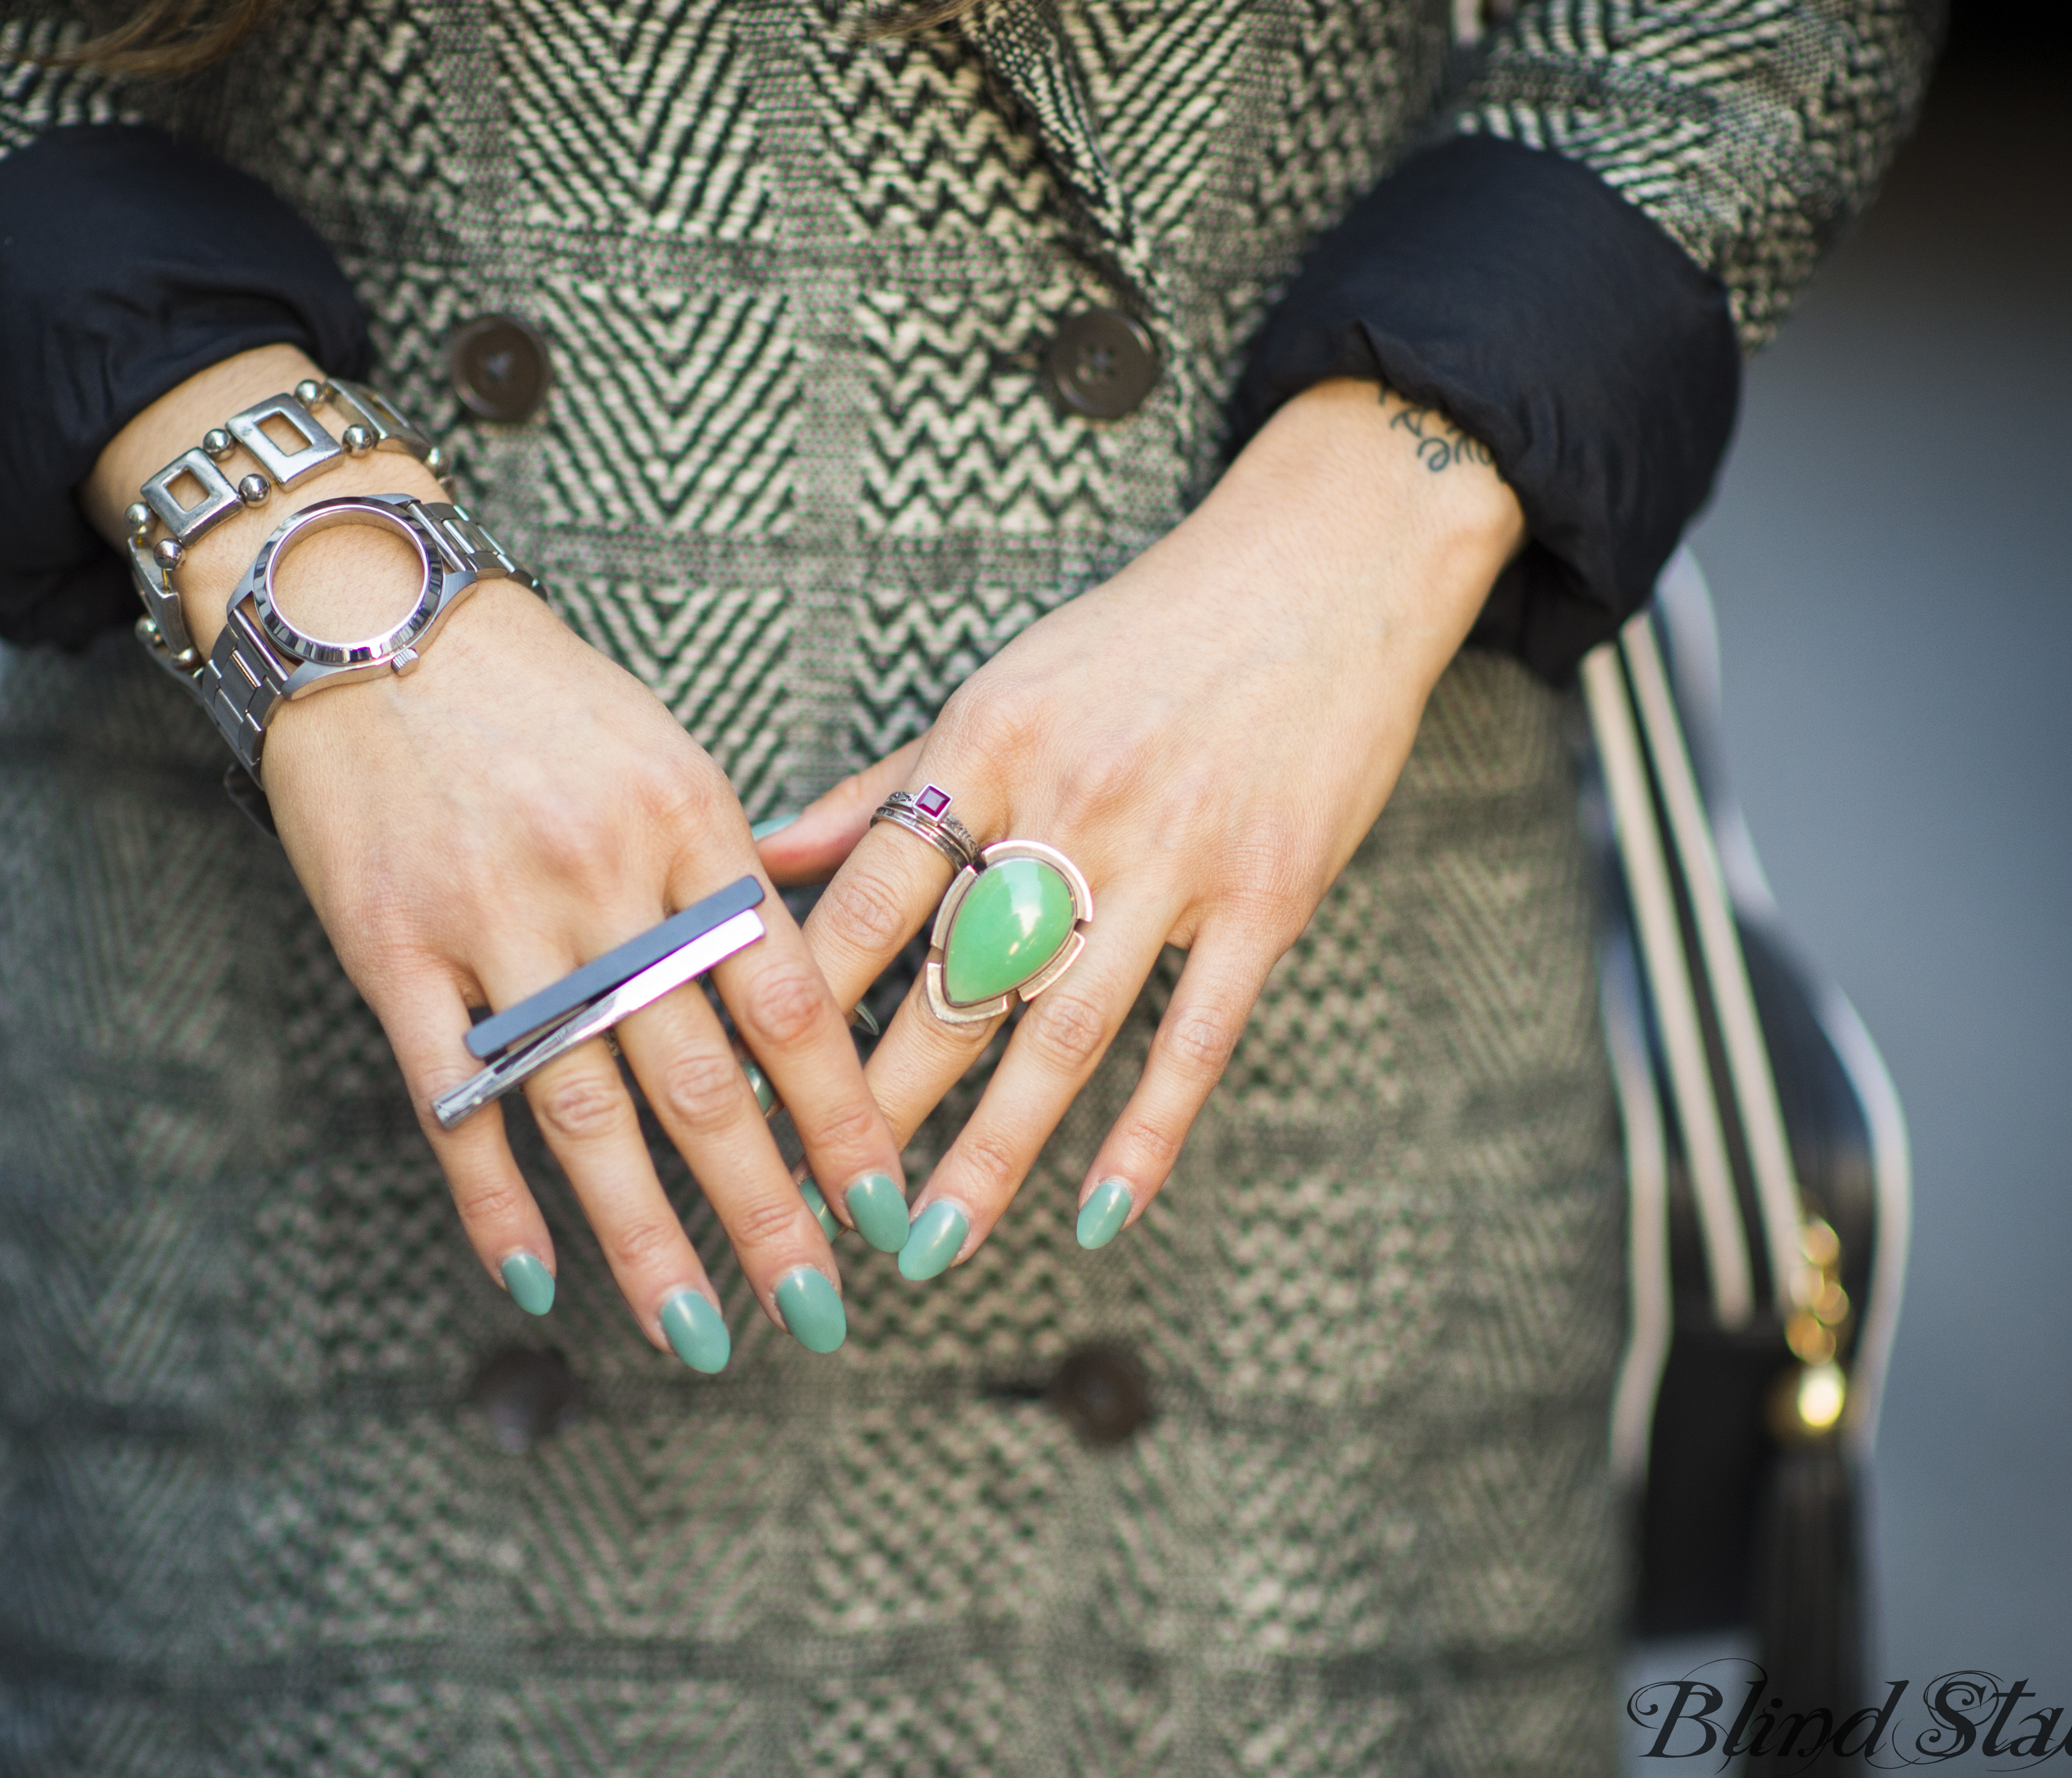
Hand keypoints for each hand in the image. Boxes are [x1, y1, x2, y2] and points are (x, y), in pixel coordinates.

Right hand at [86, 347, 903, 1367]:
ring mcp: (493, 919)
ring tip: (702, 1334)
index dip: (842, 1114)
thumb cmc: (536, 696)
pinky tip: (536, 1278)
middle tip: (823, 1312)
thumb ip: (730, 872)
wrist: (367, 614)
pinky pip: (456, 1095)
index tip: (891, 1205)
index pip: (790, 997)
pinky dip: (494, 1194)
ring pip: (586, 1109)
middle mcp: (603, 880)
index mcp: (690, 825)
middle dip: (770, 1210)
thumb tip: (799, 998)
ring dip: (649, 1237)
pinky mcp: (392, 949)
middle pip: (703, 1078)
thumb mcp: (663, 756)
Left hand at [766, 379, 1524, 1276]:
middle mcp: (1071, 805)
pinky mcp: (1269, 895)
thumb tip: (763, 858)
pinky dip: (1148, 1133)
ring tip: (926, 1246)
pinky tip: (1098, 1214)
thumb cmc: (1142, 639)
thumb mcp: (1000, 690)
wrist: (1328, 568)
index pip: (869, 897)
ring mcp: (1175, 856)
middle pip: (949, 983)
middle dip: (871, 1108)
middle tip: (810, 1209)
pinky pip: (1197, 1037)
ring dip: (988, 1153)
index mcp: (986, 746)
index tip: (743, 1090)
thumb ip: (886, 787)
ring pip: (1061, 1031)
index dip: (799, 1002)